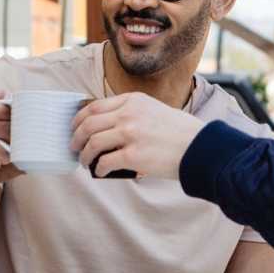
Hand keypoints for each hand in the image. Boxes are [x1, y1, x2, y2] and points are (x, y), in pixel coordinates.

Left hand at [70, 92, 204, 179]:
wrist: (199, 147)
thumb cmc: (180, 132)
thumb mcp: (154, 110)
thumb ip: (131, 113)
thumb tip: (107, 130)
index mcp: (132, 100)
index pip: (94, 106)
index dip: (79, 119)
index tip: (75, 128)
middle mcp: (128, 113)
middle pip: (88, 124)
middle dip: (76, 137)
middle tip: (74, 147)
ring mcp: (130, 133)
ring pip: (92, 142)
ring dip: (84, 154)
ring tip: (84, 162)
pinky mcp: (133, 155)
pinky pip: (104, 162)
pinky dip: (98, 168)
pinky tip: (100, 171)